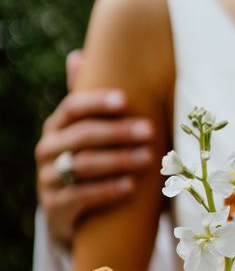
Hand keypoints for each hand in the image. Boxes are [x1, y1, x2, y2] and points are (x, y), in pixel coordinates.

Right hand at [35, 51, 156, 248]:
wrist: (68, 216)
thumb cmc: (86, 167)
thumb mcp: (85, 136)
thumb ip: (85, 102)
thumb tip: (77, 55)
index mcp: (56, 127)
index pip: (73, 107)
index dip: (98, 102)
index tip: (126, 100)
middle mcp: (47, 150)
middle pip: (83, 136)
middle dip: (119, 133)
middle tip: (150, 132)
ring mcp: (48, 179)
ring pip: (84, 166)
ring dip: (119, 161)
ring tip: (148, 159)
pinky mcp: (55, 207)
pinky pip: (82, 197)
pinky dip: (108, 190)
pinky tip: (131, 186)